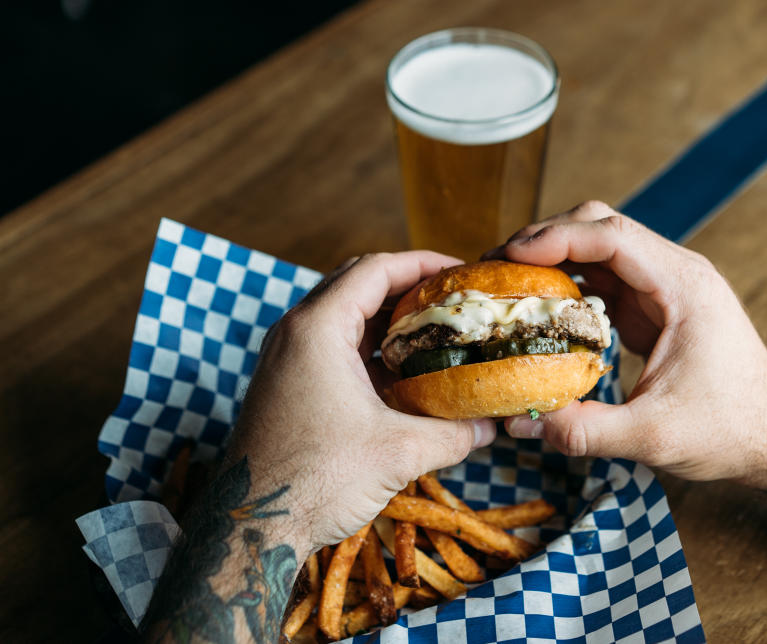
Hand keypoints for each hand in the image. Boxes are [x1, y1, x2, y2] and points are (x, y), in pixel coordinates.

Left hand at [224, 251, 496, 547]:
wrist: (250, 528)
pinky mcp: (287, 383)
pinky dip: (371, 348)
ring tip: (436, 331)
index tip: (461, 273)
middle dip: (409, 285)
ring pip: (345, 315)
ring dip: (389, 318)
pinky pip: (334, 346)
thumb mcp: (398, 453)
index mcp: (317, 328)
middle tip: (452, 299)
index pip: (375, 269)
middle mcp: (296, 332)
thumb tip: (490, 426)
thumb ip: (453, 433)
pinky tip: (405, 373)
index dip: (424, 263)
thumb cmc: (315, 481)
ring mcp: (287, 357)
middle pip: (358, 283)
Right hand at [491, 201, 766, 482]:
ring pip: (600, 249)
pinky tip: (538, 306)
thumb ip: (586, 430)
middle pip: (602, 227)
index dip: (557, 238)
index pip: (613, 236)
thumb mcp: (656, 437)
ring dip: (554, 259)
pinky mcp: (656, 307)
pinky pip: (604, 280)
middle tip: (497, 266)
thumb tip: (518, 422)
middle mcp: (676, 274)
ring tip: (507, 282)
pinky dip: (568, 285)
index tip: (511, 253)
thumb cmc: (732, 430)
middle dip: (547, 239)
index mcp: (684, 286)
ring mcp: (666, 287)